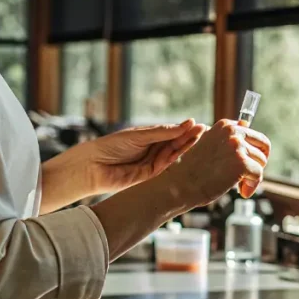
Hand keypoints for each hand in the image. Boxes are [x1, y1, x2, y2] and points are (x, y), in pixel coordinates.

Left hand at [81, 119, 206, 194]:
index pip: (170, 132)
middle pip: (175, 142)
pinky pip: (168, 165)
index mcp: (147, 136)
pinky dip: (178, 158)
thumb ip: (161, 133)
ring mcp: (152, 162)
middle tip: (204, 129)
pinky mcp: (152, 175)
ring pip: (174, 153)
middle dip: (189, 136)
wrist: (94, 167)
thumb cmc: (111, 146)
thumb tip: (183, 126)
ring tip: (200, 136)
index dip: (183, 128)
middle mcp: (151, 148)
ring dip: (186, 145)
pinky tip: (187, 150)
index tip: (197, 123)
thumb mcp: (139, 136)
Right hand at [163, 119, 270, 204]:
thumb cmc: (192, 170)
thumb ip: (228, 139)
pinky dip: (252, 186)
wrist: (179, 184)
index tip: (246, 165)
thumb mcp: (210, 146)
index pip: (254, 135)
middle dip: (259, 163)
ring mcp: (237, 146)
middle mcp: (233, 132)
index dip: (254, 152)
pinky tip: (242, 192)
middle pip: (264, 146)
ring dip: (253, 177)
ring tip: (239, 186)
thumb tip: (246, 125)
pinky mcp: (241, 162)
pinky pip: (258, 175)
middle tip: (248, 177)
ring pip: (261, 162)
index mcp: (225, 126)